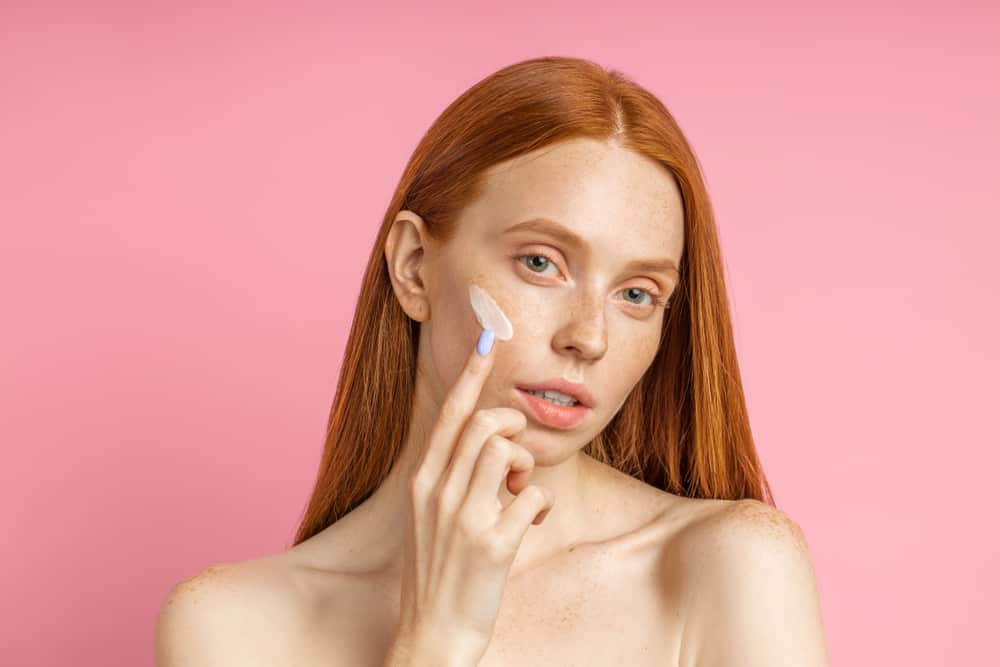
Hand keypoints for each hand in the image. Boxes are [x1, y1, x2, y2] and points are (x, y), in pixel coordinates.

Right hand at [388, 328, 554, 664]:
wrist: (431, 633)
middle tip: (517, 455)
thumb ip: (453, 478)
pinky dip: (540, 506)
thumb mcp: (430, 517)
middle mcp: (438, 492)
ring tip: (520, 495)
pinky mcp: (492, 544)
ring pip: (508, 451)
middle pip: (485, 424)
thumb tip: (495, 446)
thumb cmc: (438, 572)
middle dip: (512, 427)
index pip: (450, 415)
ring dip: (526, 468)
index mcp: (422, 482)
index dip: (473, 375)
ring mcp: (463, 518)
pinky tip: (532, 524)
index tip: (490, 339)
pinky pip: (534, 497)